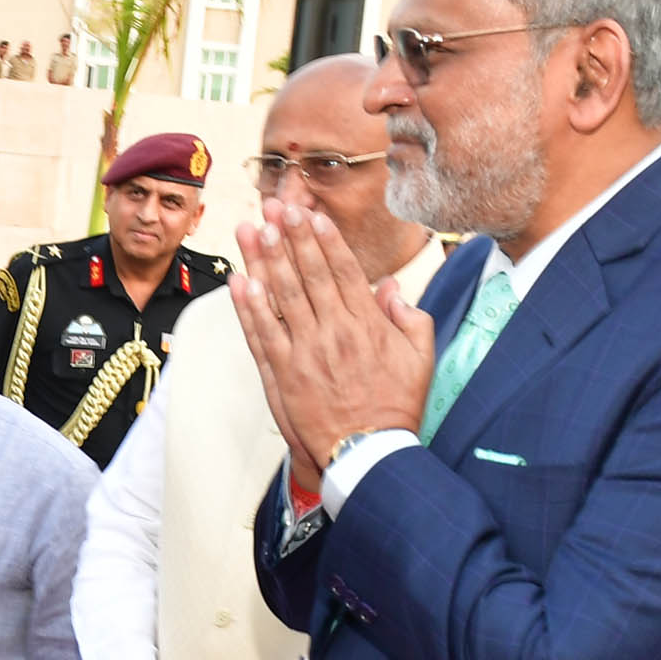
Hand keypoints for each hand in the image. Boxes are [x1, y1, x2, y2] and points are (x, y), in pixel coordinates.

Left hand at [230, 200, 433, 476]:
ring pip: (282, 297)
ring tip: (253, 230)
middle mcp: (334, 332)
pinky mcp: (283, 375)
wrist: (369, 453)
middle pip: (308, 274)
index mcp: (367, 324)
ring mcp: (305, 353)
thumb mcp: (420, 358)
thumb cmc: (396, 406)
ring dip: (265, 260)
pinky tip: (240, 281)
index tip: (311, 215)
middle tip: (277, 206)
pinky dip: (250, 307)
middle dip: (291, 237)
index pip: (342, 271)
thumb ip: (408, 318)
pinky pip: (263, 334)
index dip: (324, 240)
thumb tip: (389, 288)